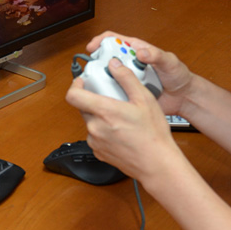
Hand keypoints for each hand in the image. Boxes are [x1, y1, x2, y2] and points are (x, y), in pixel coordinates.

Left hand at [66, 56, 187, 185]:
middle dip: (94, 100)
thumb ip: (126, 78)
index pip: (73, 96)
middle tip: (112, 98)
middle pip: (83, 107)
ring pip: (90, 122)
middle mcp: (95, 128)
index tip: (82, 81)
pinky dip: (104, 131)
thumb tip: (114, 65)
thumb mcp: (144, 99)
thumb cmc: (153, 134)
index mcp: (103, 112)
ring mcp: (95, 142)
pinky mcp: (99, 153)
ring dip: (100, 117)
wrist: (157, 164)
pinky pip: (96, 136)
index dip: (75, 85)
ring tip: (121, 118)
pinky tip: (121, 132)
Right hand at [81, 32, 193, 115]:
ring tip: (99, 84)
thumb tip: (140, 52)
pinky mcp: (129, 91)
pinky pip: (115, 91)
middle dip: (97, 62)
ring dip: (102, 79)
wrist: (182, 97)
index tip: (92, 47)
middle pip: (106, 58)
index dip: (100, 41)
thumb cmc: (178, 75)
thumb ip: (156, 54)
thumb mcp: (169, 61)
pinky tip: (108, 96)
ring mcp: (128, 78)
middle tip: (94, 70)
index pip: (113, 39)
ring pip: (108, 75)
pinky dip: (109, 93)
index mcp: (136, 50)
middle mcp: (130, 63)